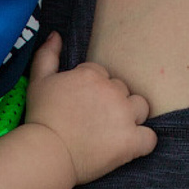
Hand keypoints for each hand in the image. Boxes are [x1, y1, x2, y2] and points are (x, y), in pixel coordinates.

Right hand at [25, 33, 155, 184]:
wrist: (46, 153)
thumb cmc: (41, 118)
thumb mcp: (38, 81)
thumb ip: (47, 55)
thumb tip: (56, 35)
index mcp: (92, 74)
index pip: (103, 75)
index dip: (92, 90)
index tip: (81, 105)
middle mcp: (112, 91)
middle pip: (122, 90)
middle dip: (111, 102)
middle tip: (93, 120)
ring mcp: (124, 116)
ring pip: (140, 107)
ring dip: (130, 116)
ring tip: (112, 131)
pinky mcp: (131, 141)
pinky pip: (150, 138)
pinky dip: (142, 142)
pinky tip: (127, 146)